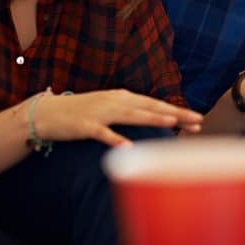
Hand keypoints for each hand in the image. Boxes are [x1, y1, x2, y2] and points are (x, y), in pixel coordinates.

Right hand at [33, 89, 203, 146]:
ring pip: (131, 115)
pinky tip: (128, 147)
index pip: (155, 103)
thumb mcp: (109, 108)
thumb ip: (129, 112)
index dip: (177, 111)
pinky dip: (116, 139)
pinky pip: (103, 133)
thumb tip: (154, 119)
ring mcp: (100, 112)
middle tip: (197, 121)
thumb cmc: (82, 113)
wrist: (46, 113)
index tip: (197, 119)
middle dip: (175, 113)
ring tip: (171, 122)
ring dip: (152, 118)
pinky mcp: (86, 125)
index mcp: (122, 97)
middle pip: (150, 107)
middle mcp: (115, 101)